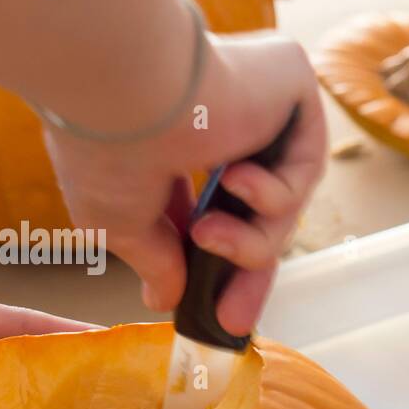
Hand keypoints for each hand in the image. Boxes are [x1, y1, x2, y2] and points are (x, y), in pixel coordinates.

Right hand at [42, 30, 325, 337]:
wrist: (123, 89)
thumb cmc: (104, 149)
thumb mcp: (122, 224)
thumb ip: (156, 259)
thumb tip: (166, 299)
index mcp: (175, 142)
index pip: (214, 213)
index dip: (217, 269)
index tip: (215, 318)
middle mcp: (220, 120)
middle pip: (257, 216)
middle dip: (246, 272)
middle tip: (232, 320)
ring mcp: (258, 104)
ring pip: (280, 204)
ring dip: (249, 240)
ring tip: (208, 234)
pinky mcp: (292, 87)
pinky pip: (303, 168)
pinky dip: (274, 195)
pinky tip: (233, 177)